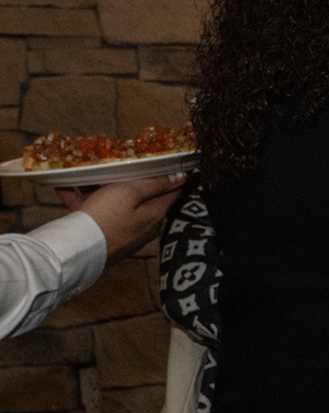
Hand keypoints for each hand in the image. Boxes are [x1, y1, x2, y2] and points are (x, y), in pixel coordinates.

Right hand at [59, 174, 185, 260]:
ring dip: (96, 189)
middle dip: (127, 181)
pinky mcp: (103, 237)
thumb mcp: (129, 193)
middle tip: (117, 165)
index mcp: (155, 215)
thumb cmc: (106, 216)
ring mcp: (123, 233)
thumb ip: (154, 185)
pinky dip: (80, 200)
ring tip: (83, 173)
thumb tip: (181, 178)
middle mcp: (143, 226)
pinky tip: (62, 186)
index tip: (165, 164)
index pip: (170, 194)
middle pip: (140, 198)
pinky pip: (94, 214)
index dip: (170, 178)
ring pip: (113, 204)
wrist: (76, 249)